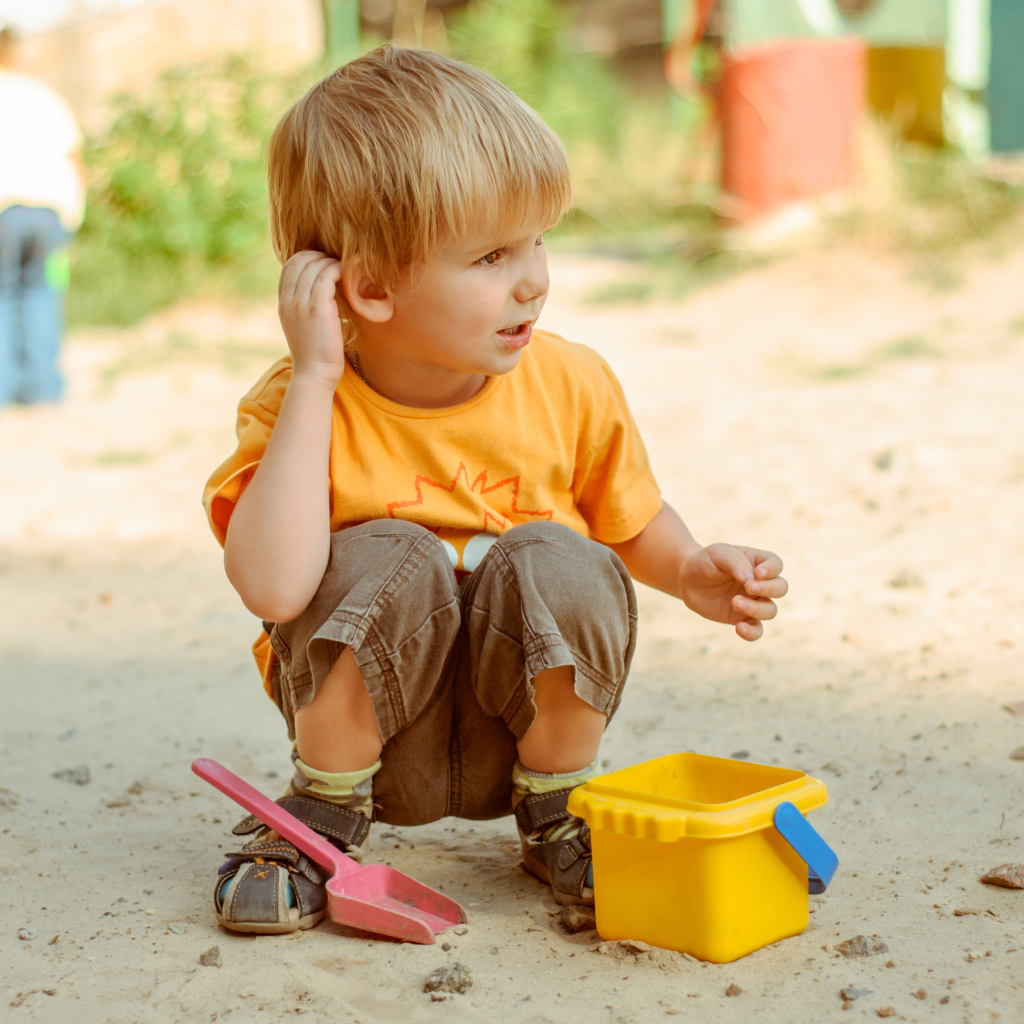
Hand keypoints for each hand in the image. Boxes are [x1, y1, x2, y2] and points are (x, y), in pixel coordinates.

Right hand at [278, 251, 345, 386]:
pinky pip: (326, 275)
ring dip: (331, 262)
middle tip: (338, 263)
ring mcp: (301, 303)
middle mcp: (288, 300)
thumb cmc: (316, 354)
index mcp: (283, 303)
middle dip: (320, 256)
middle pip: (300, 260)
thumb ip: (306, 307)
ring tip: (345, 268)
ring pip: (314, 265)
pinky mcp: (317, 308)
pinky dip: (338, 270)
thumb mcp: (304, 326)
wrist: (315, 374)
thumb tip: (323, 292)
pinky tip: (348, 275)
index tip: (326, 263)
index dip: (308, 258)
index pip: (289, 265)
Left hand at [677, 544, 787, 641]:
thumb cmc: (705, 561)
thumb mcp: (718, 553)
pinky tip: (739, 627)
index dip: (772, 570)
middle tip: (748, 587)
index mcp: (757, 562)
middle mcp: (760, 583)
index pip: (776, 564)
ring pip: (770, 611)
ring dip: (757, 609)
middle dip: (769, 589)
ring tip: (734, 602)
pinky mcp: (741, 618)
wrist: (687, 580)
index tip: (757, 574)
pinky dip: (752, 632)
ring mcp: (753, 602)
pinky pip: (756, 630)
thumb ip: (736, 562)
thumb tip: (751, 579)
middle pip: (781, 588)